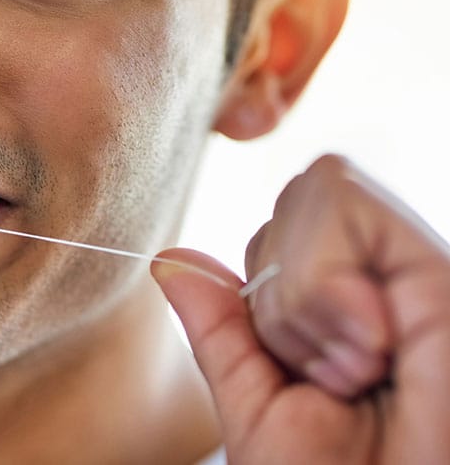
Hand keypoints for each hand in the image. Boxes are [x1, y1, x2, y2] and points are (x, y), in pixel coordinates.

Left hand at [153, 155, 448, 463]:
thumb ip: (221, 331)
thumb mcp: (259, 407)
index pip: (279, 228)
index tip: (302, 375)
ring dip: (303, 295)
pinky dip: (323, 282)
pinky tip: (370, 350)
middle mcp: (389, 276)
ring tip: (356, 369)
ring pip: (315, 186)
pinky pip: (343, 198)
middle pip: (295, 197)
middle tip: (332, 377)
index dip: (265, 290)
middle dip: (281, 291)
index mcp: (349, 302)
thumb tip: (170, 259)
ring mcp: (416, 267)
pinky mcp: (439, 268)